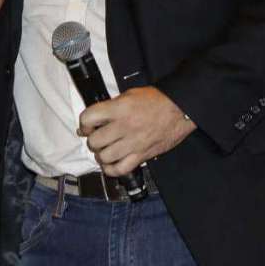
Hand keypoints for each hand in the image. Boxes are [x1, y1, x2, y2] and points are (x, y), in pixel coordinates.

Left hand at [78, 86, 195, 176]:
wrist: (180, 108)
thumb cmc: (156, 100)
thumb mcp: (129, 95)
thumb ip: (111, 107)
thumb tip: (94, 120)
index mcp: (119, 109)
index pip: (88, 118)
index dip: (84, 123)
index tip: (86, 126)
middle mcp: (124, 127)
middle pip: (94, 141)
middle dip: (92, 140)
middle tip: (97, 138)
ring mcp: (133, 143)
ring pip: (105, 157)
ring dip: (101, 155)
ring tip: (104, 151)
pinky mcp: (142, 155)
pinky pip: (120, 169)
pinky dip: (111, 170)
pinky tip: (111, 164)